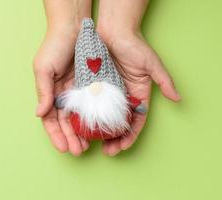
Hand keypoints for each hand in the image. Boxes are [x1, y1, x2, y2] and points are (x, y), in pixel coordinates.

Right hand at [33, 28, 88, 155]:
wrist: (74, 30)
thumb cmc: (54, 47)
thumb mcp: (44, 69)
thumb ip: (43, 91)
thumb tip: (39, 113)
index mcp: (51, 94)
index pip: (51, 120)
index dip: (55, 134)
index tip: (62, 148)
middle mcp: (64, 96)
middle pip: (66, 122)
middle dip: (70, 138)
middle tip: (77, 151)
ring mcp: (79, 93)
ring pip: (80, 118)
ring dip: (82, 133)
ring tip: (87, 146)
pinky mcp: (92, 87)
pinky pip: (93, 106)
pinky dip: (94, 118)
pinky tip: (97, 129)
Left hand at [97, 31, 180, 155]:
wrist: (114, 30)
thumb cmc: (134, 46)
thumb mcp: (152, 64)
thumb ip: (164, 81)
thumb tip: (177, 98)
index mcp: (137, 95)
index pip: (135, 121)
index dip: (130, 135)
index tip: (122, 147)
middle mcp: (122, 97)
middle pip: (118, 123)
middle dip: (114, 139)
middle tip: (107, 152)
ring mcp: (107, 93)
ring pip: (103, 117)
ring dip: (99, 132)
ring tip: (93, 145)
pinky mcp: (94, 86)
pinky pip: (91, 105)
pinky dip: (88, 117)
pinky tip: (83, 127)